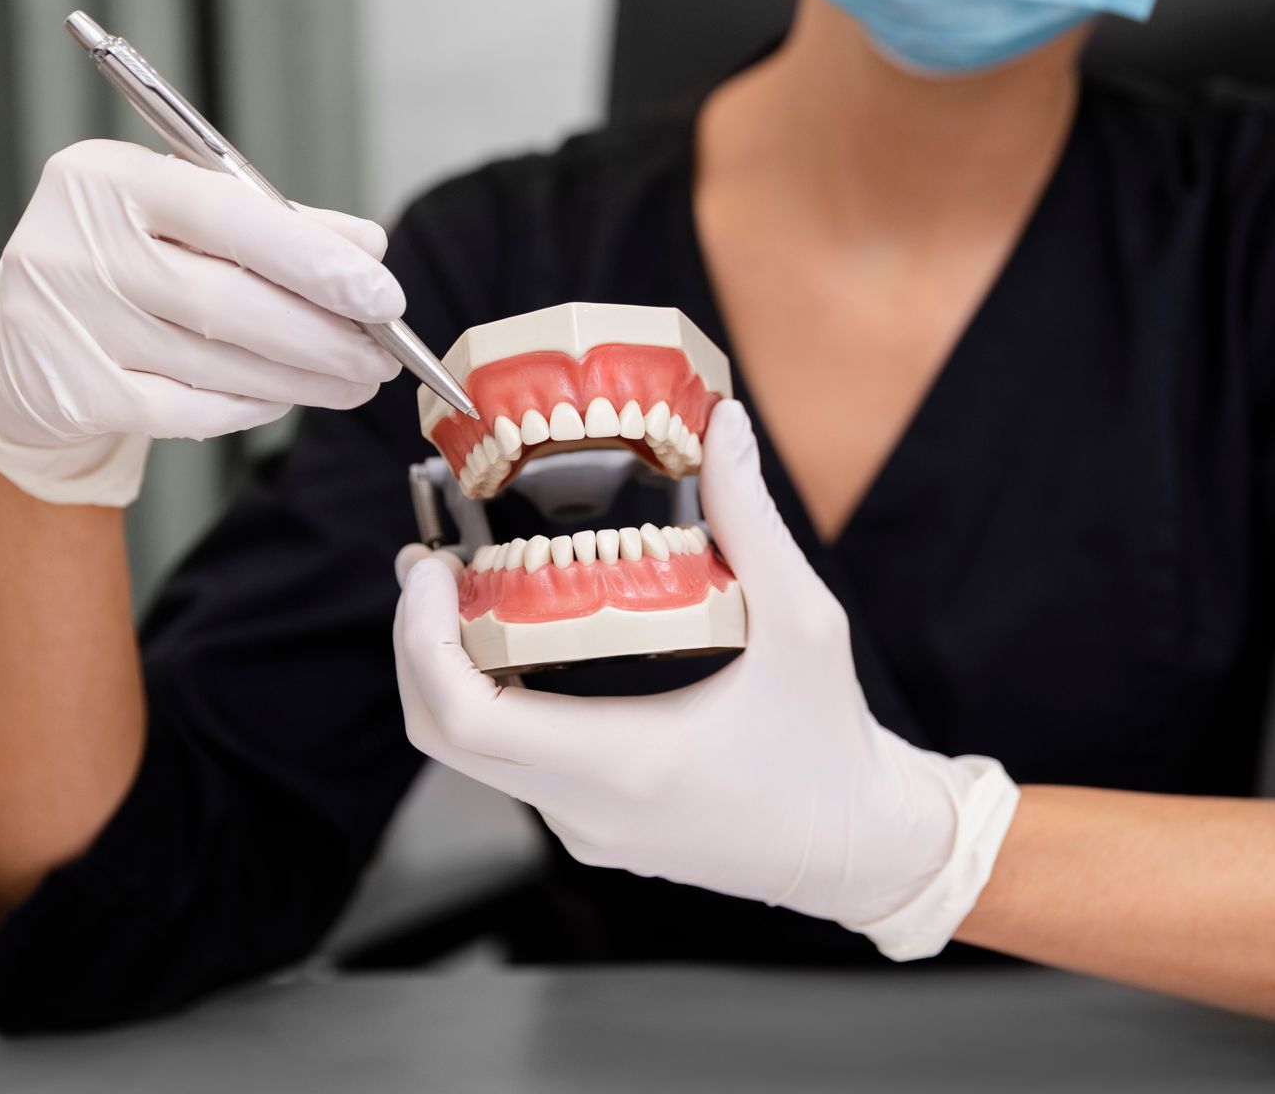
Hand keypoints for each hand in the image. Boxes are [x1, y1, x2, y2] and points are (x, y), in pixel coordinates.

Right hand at [0, 139, 404, 505]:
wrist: (25, 352)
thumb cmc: (126, 269)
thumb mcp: (187, 225)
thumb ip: (278, 228)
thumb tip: (369, 247)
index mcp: (105, 178)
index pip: (227, 215)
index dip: (315, 260)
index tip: (383, 296)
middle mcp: (72, 243)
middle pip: (228, 300)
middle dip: (323, 335)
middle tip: (383, 356)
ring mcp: (64, 321)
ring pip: (217, 361)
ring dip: (303, 378)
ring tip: (356, 380)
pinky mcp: (70, 391)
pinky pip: (189, 409)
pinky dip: (250, 407)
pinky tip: (285, 399)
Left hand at [394, 400, 1019, 957]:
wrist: (856, 848)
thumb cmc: (831, 746)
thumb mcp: (803, 622)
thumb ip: (751, 520)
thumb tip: (724, 426)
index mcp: (619, 762)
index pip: (462, 716)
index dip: (421, 639)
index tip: (432, 571)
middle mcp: (582, 808)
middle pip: (443, 736)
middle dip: (417, 645)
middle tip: (432, 566)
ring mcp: (582, 828)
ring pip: (473, 755)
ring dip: (452, 672)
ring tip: (468, 591)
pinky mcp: (595, 830)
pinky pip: (514, 767)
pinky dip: (495, 702)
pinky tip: (523, 643)